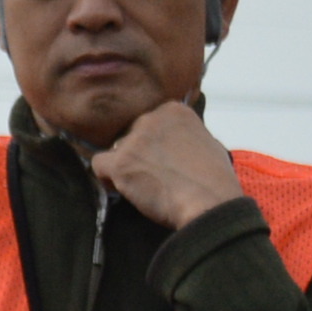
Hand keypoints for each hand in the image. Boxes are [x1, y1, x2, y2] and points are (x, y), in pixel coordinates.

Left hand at [89, 101, 244, 233]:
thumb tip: (170, 143)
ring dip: (124, 167)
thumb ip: (182, 135)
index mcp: (174, 110)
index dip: (150, 143)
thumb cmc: (213, 177)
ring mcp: (134, 139)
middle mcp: (152, 118)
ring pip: (114, 151)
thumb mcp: (205, 141)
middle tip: (149, 174)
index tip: (160, 159)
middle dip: (136, 154)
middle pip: (129, 135)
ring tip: (141, 185)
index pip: (148, 123)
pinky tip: (124, 190)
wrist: (208, 200)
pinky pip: (98, 165)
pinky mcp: (120, 162)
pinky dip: (107, 179)